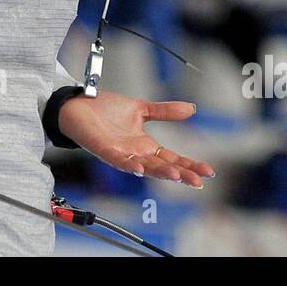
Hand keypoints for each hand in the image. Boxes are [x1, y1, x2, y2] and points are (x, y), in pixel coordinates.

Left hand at [56, 89, 214, 187]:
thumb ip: (165, 111)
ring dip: (159, 172)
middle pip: (161, 166)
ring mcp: (120, 153)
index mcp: (145, 145)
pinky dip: (129, 165)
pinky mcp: (103, 149)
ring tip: (176, 176)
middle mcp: (134, 153)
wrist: (78, 104)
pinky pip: (117, 160)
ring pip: (143, 167)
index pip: (172, 158)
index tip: (208, 172)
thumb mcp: (141, 108)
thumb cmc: (105, 110)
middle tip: (197, 181)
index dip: (189, 165)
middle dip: (180, 174)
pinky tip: (139, 168)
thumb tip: (192, 108)